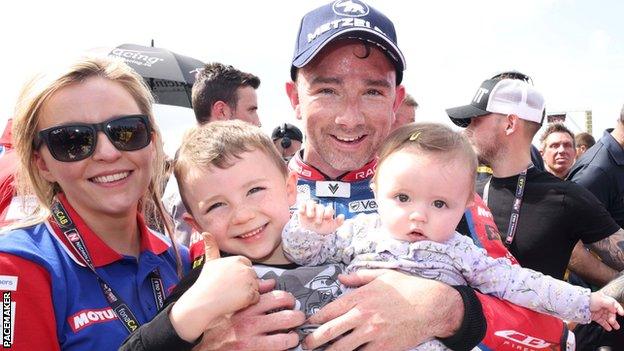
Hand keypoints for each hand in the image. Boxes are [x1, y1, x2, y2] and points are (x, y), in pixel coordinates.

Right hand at [171, 232, 261, 341]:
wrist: (202, 302)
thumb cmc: (205, 283)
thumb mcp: (210, 262)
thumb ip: (211, 247)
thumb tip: (205, 232)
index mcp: (237, 260)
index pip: (247, 265)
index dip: (239, 274)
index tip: (229, 280)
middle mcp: (244, 269)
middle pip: (253, 276)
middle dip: (245, 283)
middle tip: (230, 289)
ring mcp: (248, 281)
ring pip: (256, 287)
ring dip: (247, 292)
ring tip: (231, 295)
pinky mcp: (250, 294)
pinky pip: (256, 298)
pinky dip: (248, 302)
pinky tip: (236, 301)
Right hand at [193, 289, 305, 349]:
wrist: (201, 349)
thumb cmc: (215, 328)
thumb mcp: (228, 307)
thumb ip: (248, 294)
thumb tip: (270, 282)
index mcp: (243, 305)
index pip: (272, 294)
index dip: (286, 297)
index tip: (290, 301)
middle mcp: (248, 317)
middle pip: (282, 304)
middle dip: (294, 309)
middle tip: (298, 315)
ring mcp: (250, 335)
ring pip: (284, 323)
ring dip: (294, 326)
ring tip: (296, 331)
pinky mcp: (252, 350)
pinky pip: (278, 344)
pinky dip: (288, 342)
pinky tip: (289, 343)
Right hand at [298, 200, 344, 234]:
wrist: (310, 233)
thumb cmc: (322, 228)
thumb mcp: (331, 227)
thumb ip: (338, 222)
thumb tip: (342, 216)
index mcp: (326, 212)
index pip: (328, 208)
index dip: (328, 212)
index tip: (327, 217)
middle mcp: (319, 208)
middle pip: (320, 207)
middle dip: (319, 214)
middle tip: (318, 222)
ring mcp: (311, 208)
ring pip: (311, 203)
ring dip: (311, 209)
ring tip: (310, 216)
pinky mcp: (303, 209)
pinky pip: (302, 203)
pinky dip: (302, 207)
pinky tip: (302, 212)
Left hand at [302, 269, 462, 349]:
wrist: (433, 305)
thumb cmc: (409, 288)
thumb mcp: (382, 276)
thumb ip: (358, 277)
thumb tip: (340, 277)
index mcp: (360, 297)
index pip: (328, 310)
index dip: (314, 319)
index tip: (308, 324)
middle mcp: (363, 315)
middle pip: (329, 331)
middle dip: (313, 340)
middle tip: (305, 344)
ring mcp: (372, 333)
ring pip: (341, 348)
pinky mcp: (384, 348)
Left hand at [589, 291, 623, 330]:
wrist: (578, 304)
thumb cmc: (588, 300)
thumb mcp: (600, 300)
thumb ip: (609, 304)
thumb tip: (615, 309)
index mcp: (604, 299)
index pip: (614, 304)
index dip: (619, 309)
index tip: (622, 314)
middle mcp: (602, 305)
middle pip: (611, 312)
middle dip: (613, 317)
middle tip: (613, 321)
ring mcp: (599, 311)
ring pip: (608, 318)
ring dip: (612, 323)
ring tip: (616, 327)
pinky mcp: (595, 317)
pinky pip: (602, 321)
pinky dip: (606, 325)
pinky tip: (609, 328)